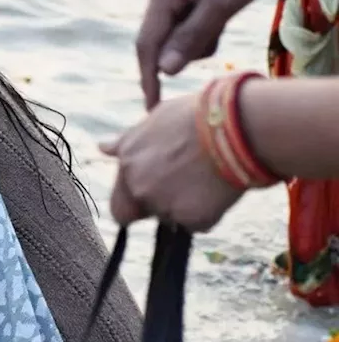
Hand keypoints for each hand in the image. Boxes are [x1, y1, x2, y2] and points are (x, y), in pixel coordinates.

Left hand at [100, 93, 244, 230]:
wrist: (238, 128)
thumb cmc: (197, 117)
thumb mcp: (155, 120)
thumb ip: (127, 142)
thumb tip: (102, 147)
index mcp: (127, 164)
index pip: (119, 206)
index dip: (137, 200)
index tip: (157, 187)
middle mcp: (139, 188)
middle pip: (143, 214)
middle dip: (157, 206)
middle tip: (183, 185)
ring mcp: (164, 205)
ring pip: (172, 218)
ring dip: (185, 205)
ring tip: (206, 177)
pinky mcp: (192, 219)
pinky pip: (198, 224)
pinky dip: (208, 212)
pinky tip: (218, 189)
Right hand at [136, 0, 327, 108]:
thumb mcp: (223, 3)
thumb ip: (192, 37)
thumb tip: (164, 71)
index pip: (147, 43)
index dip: (148, 77)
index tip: (152, 107)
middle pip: (161, 40)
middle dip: (185, 49)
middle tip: (217, 33)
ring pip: (176, 34)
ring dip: (199, 38)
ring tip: (226, 15)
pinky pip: (187, 23)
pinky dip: (204, 28)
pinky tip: (222, 11)